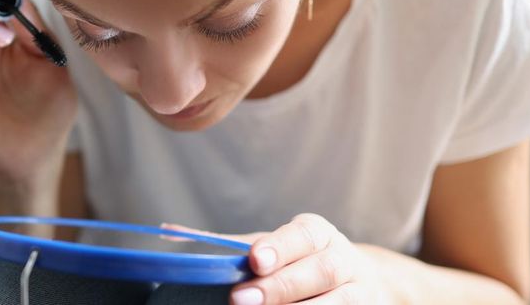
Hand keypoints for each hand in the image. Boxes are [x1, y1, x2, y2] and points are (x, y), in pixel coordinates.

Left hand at [163, 214, 389, 303]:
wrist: (361, 282)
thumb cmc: (299, 261)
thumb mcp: (271, 246)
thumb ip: (228, 244)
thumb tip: (168, 231)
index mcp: (316, 233)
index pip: (301, 236)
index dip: (279, 248)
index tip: (254, 260)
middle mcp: (342, 259)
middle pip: (317, 272)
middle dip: (279, 288)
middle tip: (240, 300)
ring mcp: (358, 292)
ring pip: (335, 303)